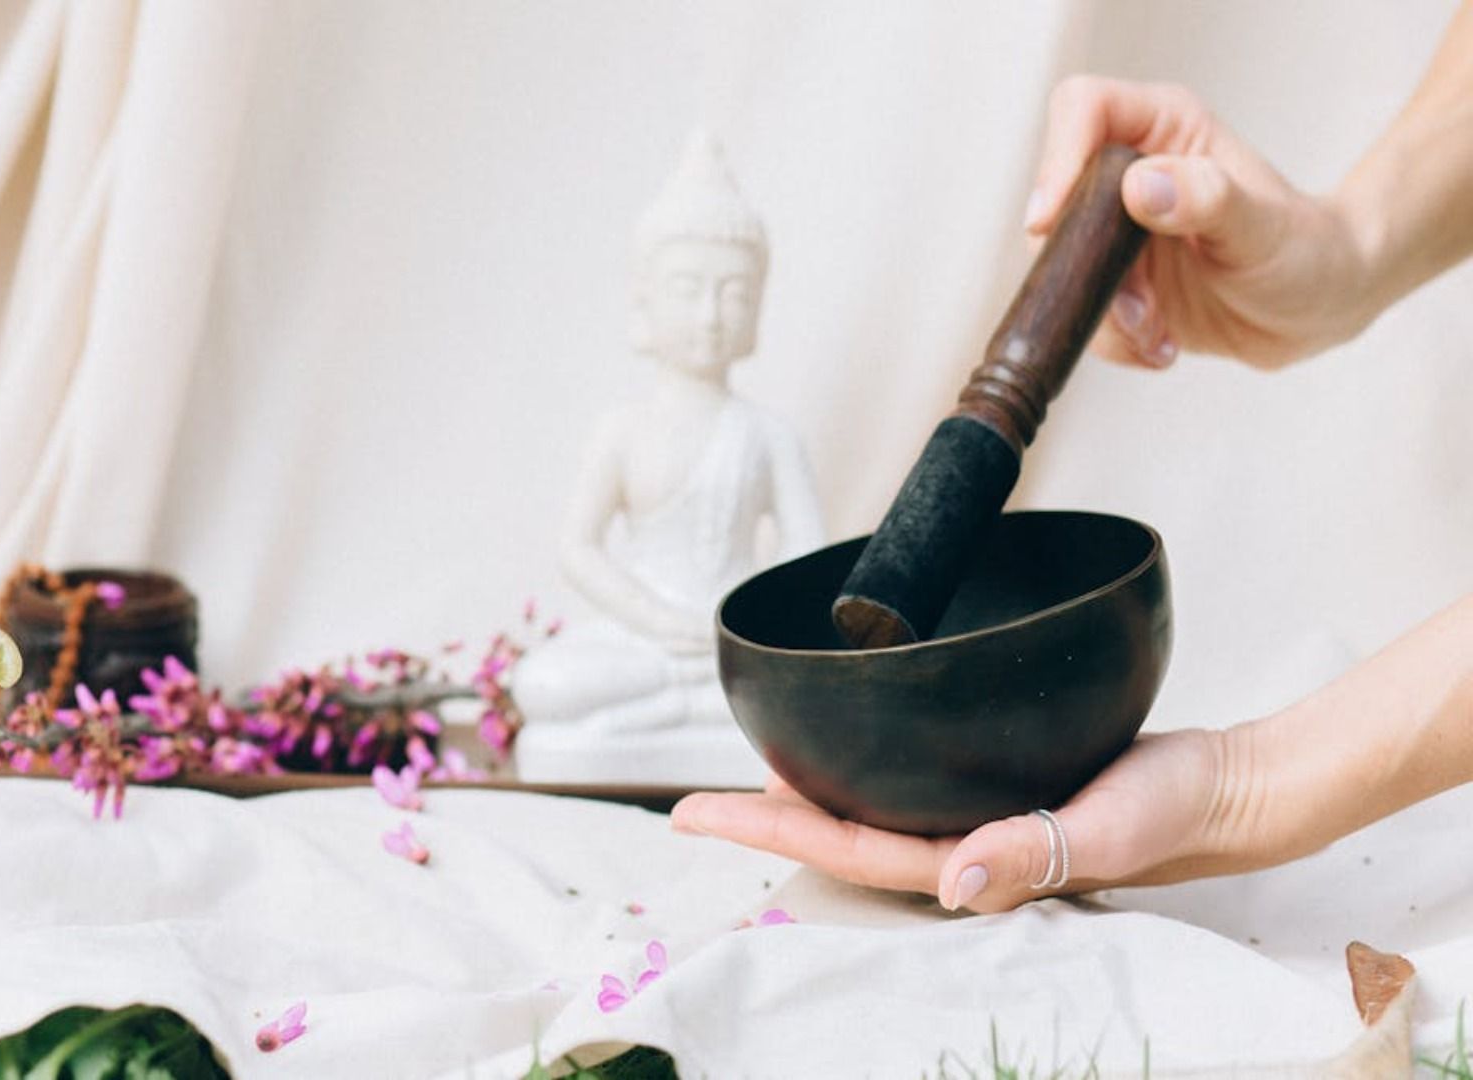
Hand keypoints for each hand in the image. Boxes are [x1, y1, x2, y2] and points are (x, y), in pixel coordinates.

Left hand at [670, 729, 1254, 912]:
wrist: (1224, 787)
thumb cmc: (1171, 811)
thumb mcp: (1106, 829)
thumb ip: (1032, 853)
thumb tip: (952, 879)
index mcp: (970, 865)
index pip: (844, 849)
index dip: (766, 829)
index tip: (692, 812)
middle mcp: (959, 849)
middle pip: (838, 837)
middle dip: (764, 821)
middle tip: (691, 805)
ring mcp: (974, 821)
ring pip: (868, 814)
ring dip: (807, 799)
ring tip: (748, 778)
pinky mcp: (996, 789)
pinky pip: (909, 787)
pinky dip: (862, 771)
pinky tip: (843, 753)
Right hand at [1029, 77, 1374, 370]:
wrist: (1317, 308)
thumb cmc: (1308, 252)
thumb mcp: (1263, 227)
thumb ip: (1207, 198)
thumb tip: (1140, 186)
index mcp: (1164, 129)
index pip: (1084, 109)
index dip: (1058, 158)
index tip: (1052, 223)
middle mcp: (1130, 171)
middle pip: (1057, 200)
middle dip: (1085, 265)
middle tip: (1139, 306)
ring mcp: (1116, 230)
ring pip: (1062, 266)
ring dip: (1105, 314)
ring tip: (1158, 333)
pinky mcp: (1112, 280)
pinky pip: (1080, 311)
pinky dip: (1114, 340)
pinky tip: (1160, 344)